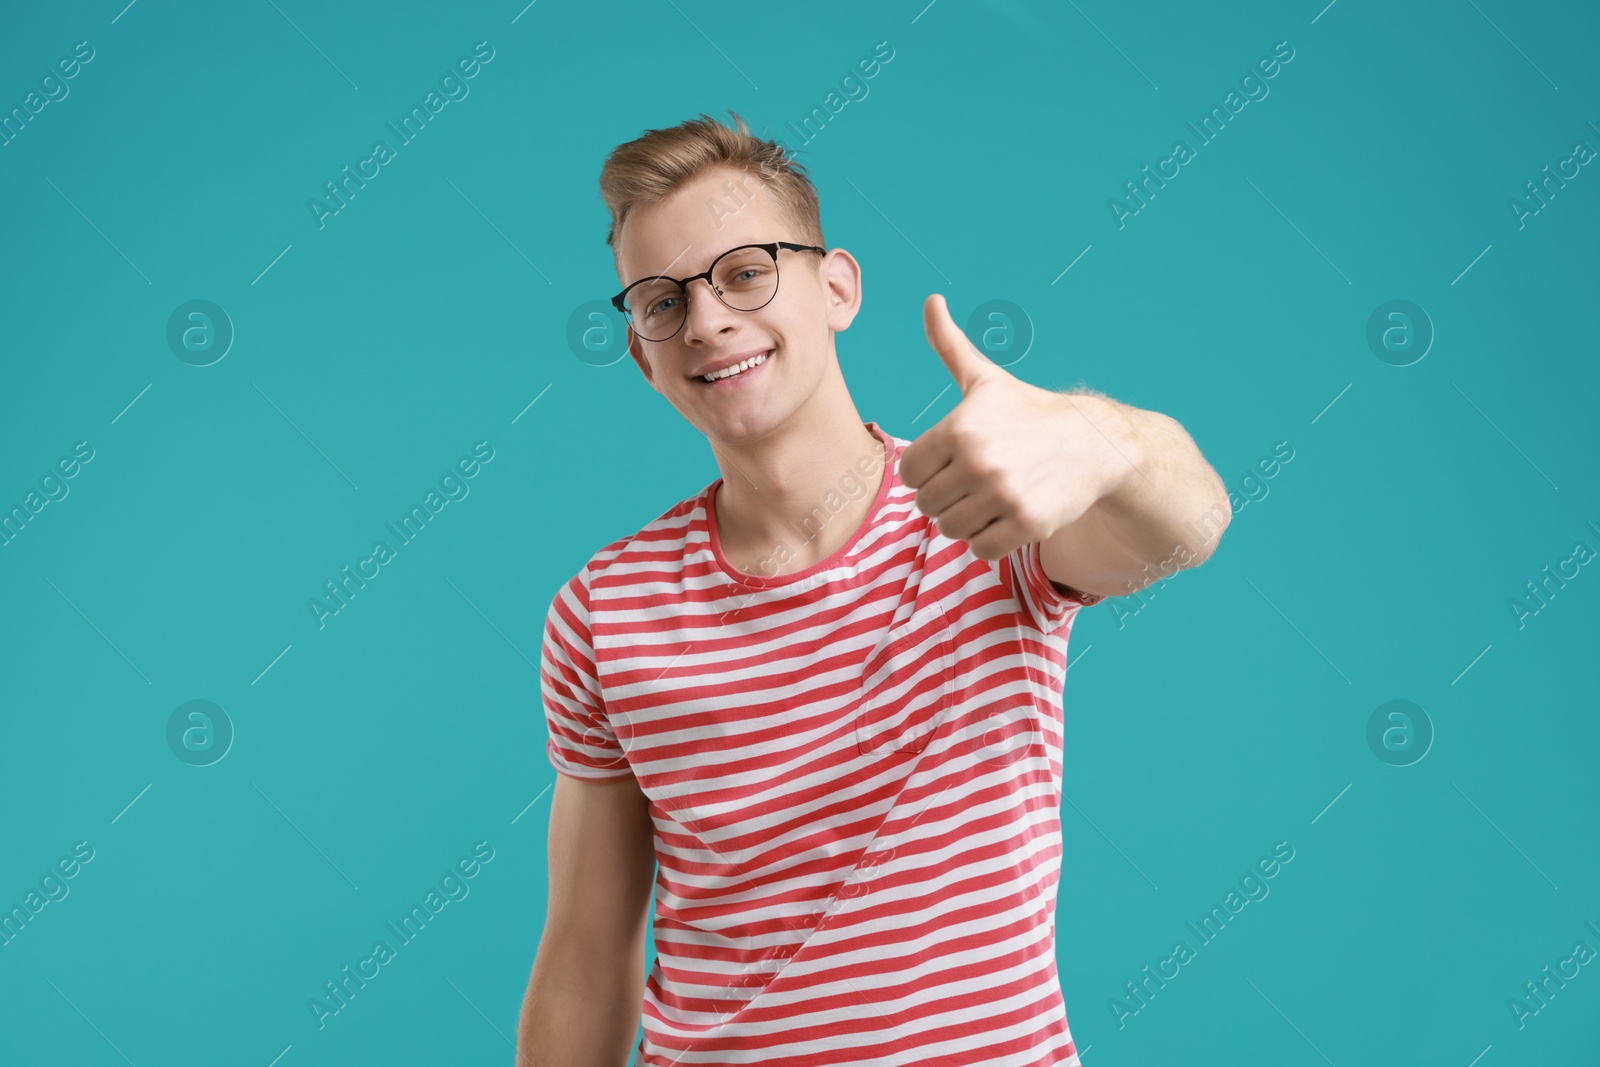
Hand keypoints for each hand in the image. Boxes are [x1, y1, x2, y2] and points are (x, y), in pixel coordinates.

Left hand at [898, 294, 1123, 561]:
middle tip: (978, 482)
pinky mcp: (1027, 523)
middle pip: (928, 505)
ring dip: (968, 521)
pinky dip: (990, 540)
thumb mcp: (986, 380)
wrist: (1095, 443)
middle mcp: (978, 461)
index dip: (928, 471)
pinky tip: (1009, 515)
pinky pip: (981, 550)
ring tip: (993, 498)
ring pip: (952, 530)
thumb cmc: (1029, 412)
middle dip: (949, 497)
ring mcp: (1003, 494)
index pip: (910, 473)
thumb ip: (949, 345)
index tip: (954, 462)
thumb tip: (930, 300)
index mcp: (959, 428)